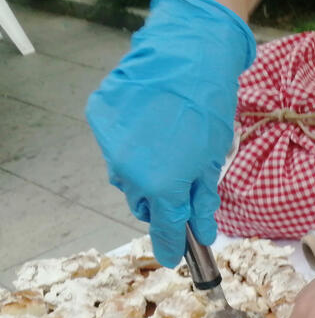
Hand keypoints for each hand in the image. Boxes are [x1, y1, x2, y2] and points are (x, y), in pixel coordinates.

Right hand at [85, 0, 256, 267]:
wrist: (186, 58)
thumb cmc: (208, 109)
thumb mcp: (213, 160)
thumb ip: (204, 199)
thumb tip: (203, 230)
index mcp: (164, 186)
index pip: (167, 228)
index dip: (171, 246)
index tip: (173, 259)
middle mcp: (130, 172)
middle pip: (143, 203)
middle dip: (160, 204)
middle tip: (178, 190)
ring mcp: (110, 146)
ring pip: (125, 177)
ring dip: (143, 174)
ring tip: (164, 150)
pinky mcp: (99, 120)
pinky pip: (114, 147)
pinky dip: (130, 145)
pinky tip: (148, 126)